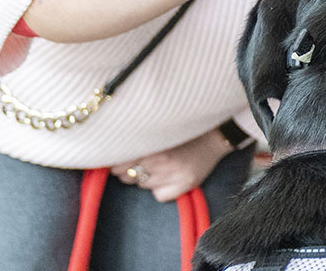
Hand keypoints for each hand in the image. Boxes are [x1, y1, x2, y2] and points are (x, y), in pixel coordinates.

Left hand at [110, 127, 232, 201]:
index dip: (114, 161)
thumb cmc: (183, 130)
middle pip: (127, 174)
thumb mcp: (158, 130)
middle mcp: (163, 161)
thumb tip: (109, 154)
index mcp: (153, 144)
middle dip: (127, 169)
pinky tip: (168, 177)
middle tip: (139, 160)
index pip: (120, 161)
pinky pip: (159, 196)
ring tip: (157, 165)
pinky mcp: (184, 186)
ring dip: (143, 177)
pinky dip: (159, 189)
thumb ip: (137, 139)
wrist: (215, 136)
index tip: (113, 159)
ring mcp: (174, 176)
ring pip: (141, 185)